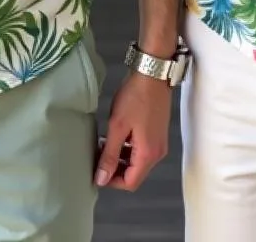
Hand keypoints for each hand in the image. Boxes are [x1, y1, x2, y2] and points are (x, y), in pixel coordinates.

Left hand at [94, 72, 171, 190]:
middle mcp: (157, 153)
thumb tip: (101, 180)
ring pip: (138, 162)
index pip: (130, 183)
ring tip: (103, 145)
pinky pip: (142, 150)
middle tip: (98, 157)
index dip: (112, 181)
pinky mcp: (158, 133)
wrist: (153, 73)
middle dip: (115, 170)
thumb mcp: (118, 126)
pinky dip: (128, 149)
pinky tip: (116, 136)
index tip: (96, 171)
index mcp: (148, 154)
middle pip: (135, 174)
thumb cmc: (135, 98)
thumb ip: (109, 155)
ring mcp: (159, 142)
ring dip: (121, 158)